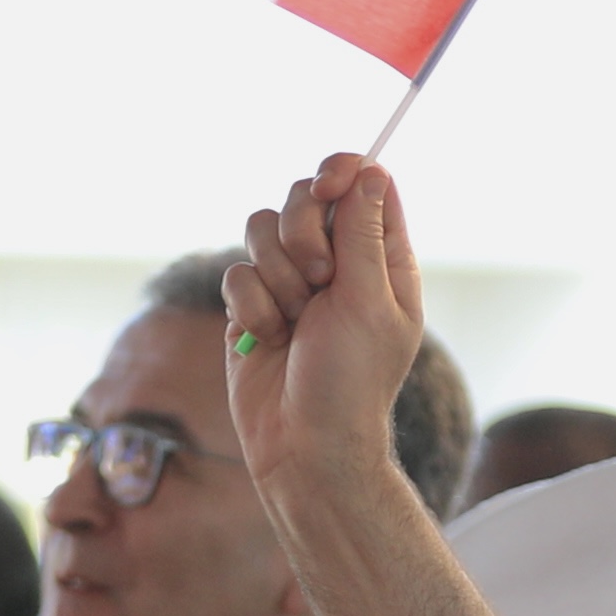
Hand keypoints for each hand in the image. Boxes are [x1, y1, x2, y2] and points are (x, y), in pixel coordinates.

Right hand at [223, 155, 429, 494]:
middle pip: (302, 197)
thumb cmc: (351, 382)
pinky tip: (269, 340)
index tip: (327, 187)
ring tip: (296, 322)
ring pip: (261, 229)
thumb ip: (363, 232)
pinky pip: (235, 272)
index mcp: (380, 260)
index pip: (362, 184)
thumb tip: (371, 169)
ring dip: (276, 276)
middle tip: (319, 279)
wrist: (304, 446)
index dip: (341, 173)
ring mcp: (290, 283)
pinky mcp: (251, 305)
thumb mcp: (368, 301)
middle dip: (302, 233)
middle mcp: (336, 264)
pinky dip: (251, 306)